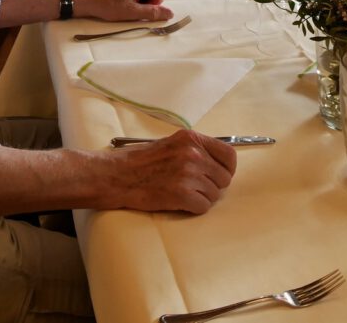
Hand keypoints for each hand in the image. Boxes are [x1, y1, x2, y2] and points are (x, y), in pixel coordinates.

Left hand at [74, 0, 172, 21]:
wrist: (90, 1)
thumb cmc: (109, 6)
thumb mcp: (133, 12)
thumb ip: (153, 13)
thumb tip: (170, 13)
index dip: (150, 7)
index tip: (136, 10)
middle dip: (144, 5)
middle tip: (129, 9)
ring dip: (138, 4)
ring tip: (124, 7)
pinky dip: (133, 1)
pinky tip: (122, 4)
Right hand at [107, 130, 235, 213]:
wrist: (117, 175)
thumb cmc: (141, 161)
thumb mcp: (171, 144)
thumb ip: (194, 150)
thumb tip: (217, 163)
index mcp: (191, 139)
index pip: (229, 154)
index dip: (227, 168)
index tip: (219, 175)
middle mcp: (192, 154)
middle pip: (224, 178)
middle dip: (212, 186)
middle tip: (194, 187)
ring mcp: (188, 173)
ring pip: (214, 194)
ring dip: (201, 197)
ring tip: (182, 193)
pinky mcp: (181, 193)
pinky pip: (203, 207)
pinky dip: (193, 208)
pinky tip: (179, 202)